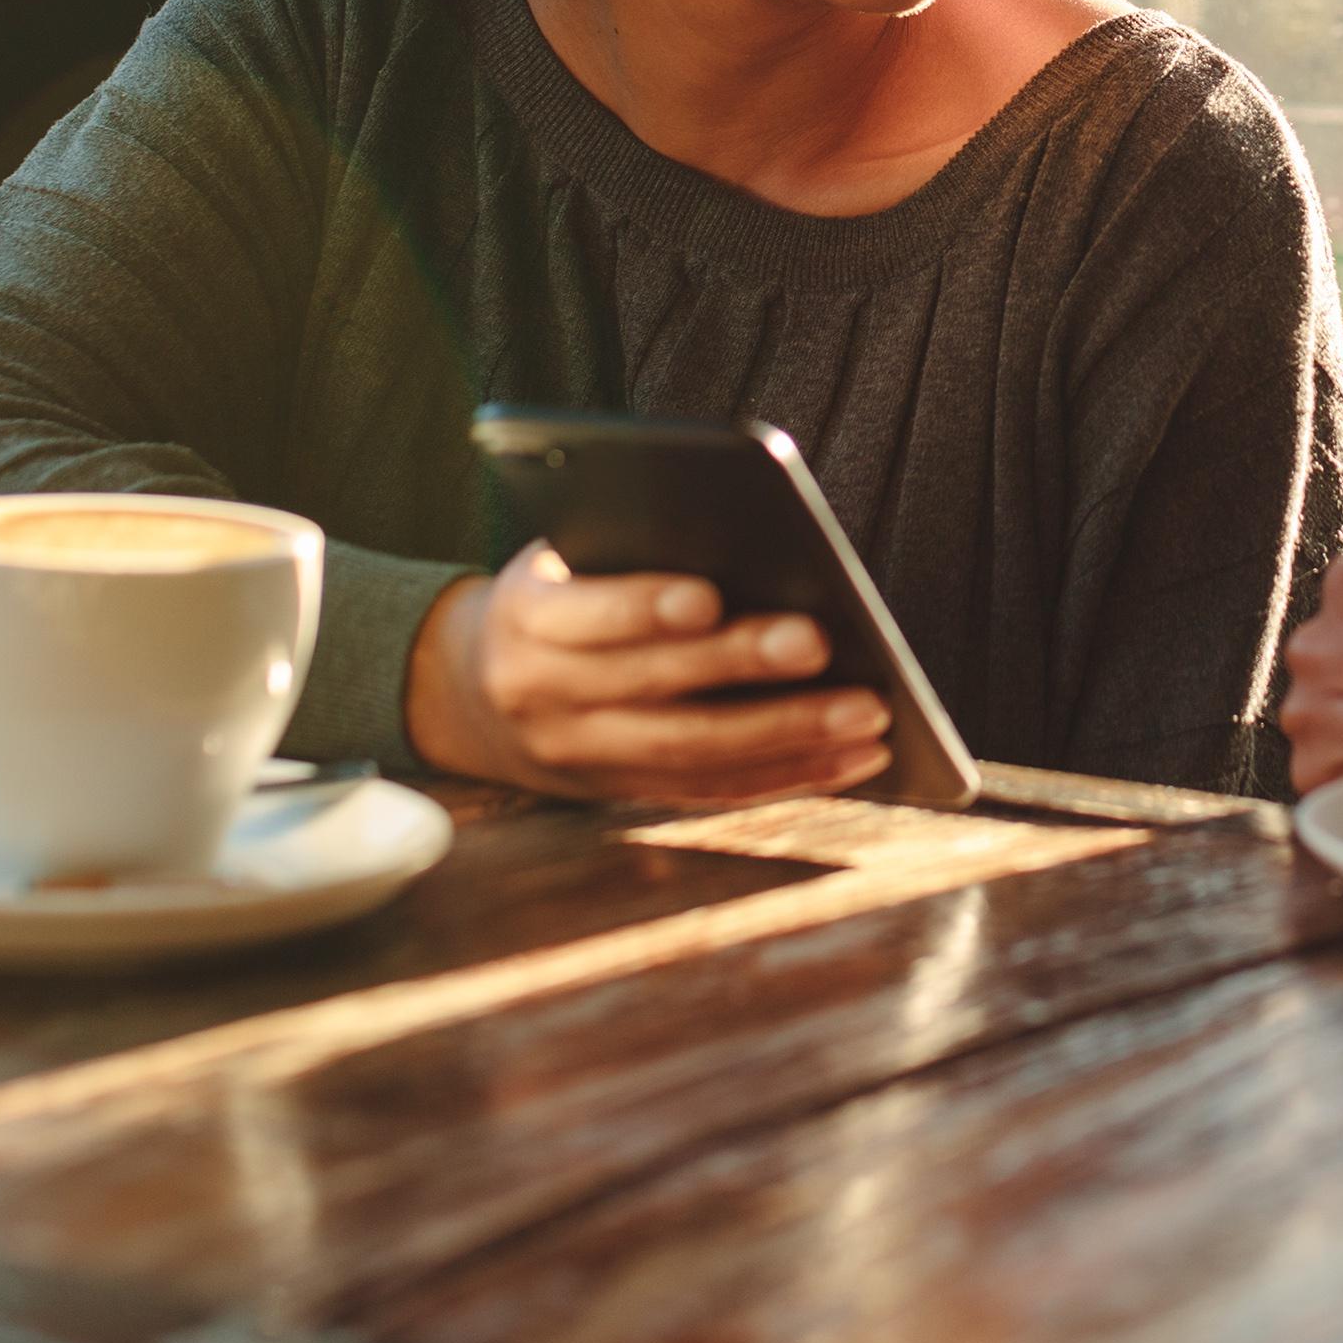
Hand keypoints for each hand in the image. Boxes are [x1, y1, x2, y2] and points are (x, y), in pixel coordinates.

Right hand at [404, 542, 891, 804]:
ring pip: (690, 754)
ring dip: (788, 737)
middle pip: (653, 691)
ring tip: (869, 713)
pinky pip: (712, 792)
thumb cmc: (557, 594)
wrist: (472, 689)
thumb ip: (630, 555)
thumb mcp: (564, 559)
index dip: (644, 608)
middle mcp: (544, 698)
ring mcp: (582, 759)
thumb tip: (756, 547)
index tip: (708, 595)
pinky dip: (789, 776)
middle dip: (742, 669)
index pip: (586, 615)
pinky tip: (855, 756)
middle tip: (821, 642)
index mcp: (525, 619)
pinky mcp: (623, 795)